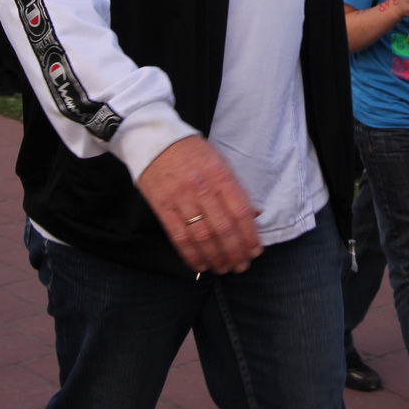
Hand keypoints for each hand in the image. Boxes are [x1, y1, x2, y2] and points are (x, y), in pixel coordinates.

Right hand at [137, 136, 262, 273]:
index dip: (250, 235)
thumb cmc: (191, 152)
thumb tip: (255, 213)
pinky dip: (192, 255)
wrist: (153, 139)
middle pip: (223, 227)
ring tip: (225, 268)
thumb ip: (236, 188)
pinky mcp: (162, 206)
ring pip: (202, 236)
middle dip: (235, 252)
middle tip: (242, 266)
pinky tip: (201, 265)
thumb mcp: (218, 161)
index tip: (256, 250)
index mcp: (219, 173)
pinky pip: (179, 237)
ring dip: (216, 257)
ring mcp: (180, 197)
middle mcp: (201, 186)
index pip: (240, 210)